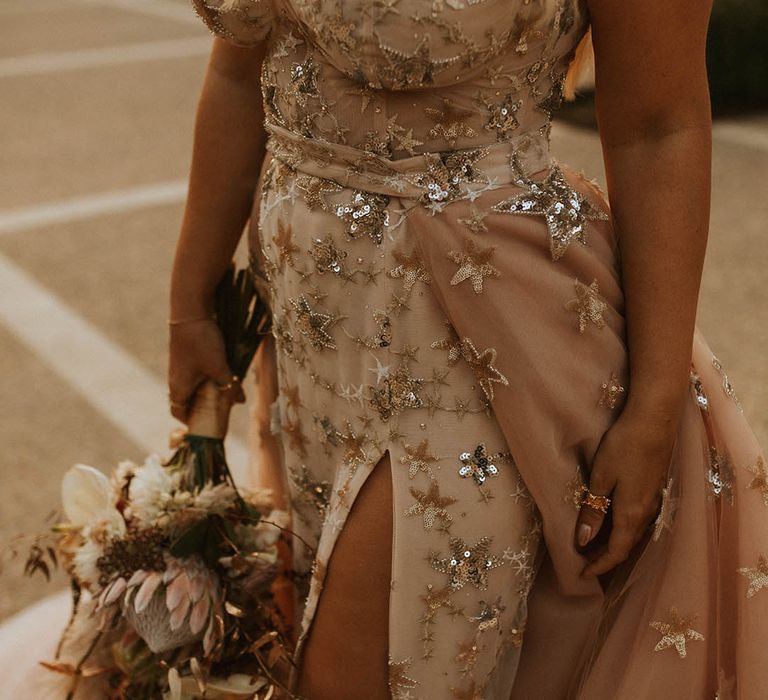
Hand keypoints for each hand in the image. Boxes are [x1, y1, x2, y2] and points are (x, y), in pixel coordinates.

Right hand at [167, 318, 244, 422]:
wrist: (191, 311)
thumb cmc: (202, 342)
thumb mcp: (219, 367)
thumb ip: (229, 386)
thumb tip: (240, 401)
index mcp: (178, 387)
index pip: (178, 411)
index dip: (190, 420)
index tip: (205, 424)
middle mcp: (176, 378)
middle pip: (187, 400)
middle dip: (203, 406)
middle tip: (221, 409)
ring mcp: (181, 367)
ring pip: (194, 385)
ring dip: (208, 390)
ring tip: (226, 392)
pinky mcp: (188, 356)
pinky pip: (197, 373)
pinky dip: (208, 378)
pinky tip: (224, 373)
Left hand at [576, 404, 680, 577]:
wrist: (654, 421)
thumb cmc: (624, 447)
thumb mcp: (601, 479)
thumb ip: (593, 510)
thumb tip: (583, 540)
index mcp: (631, 514)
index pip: (616, 551)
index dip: (599, 566)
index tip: (582, 575)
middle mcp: (647, 512)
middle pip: (626, 544)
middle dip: (606, 558)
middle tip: (585, 564)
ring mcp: (654, 500)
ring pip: (634, 532)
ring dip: (615, 542)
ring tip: (594, 546)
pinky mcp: (654, 487)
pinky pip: (639, 518)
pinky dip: (623, 528)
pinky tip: (613, 521)